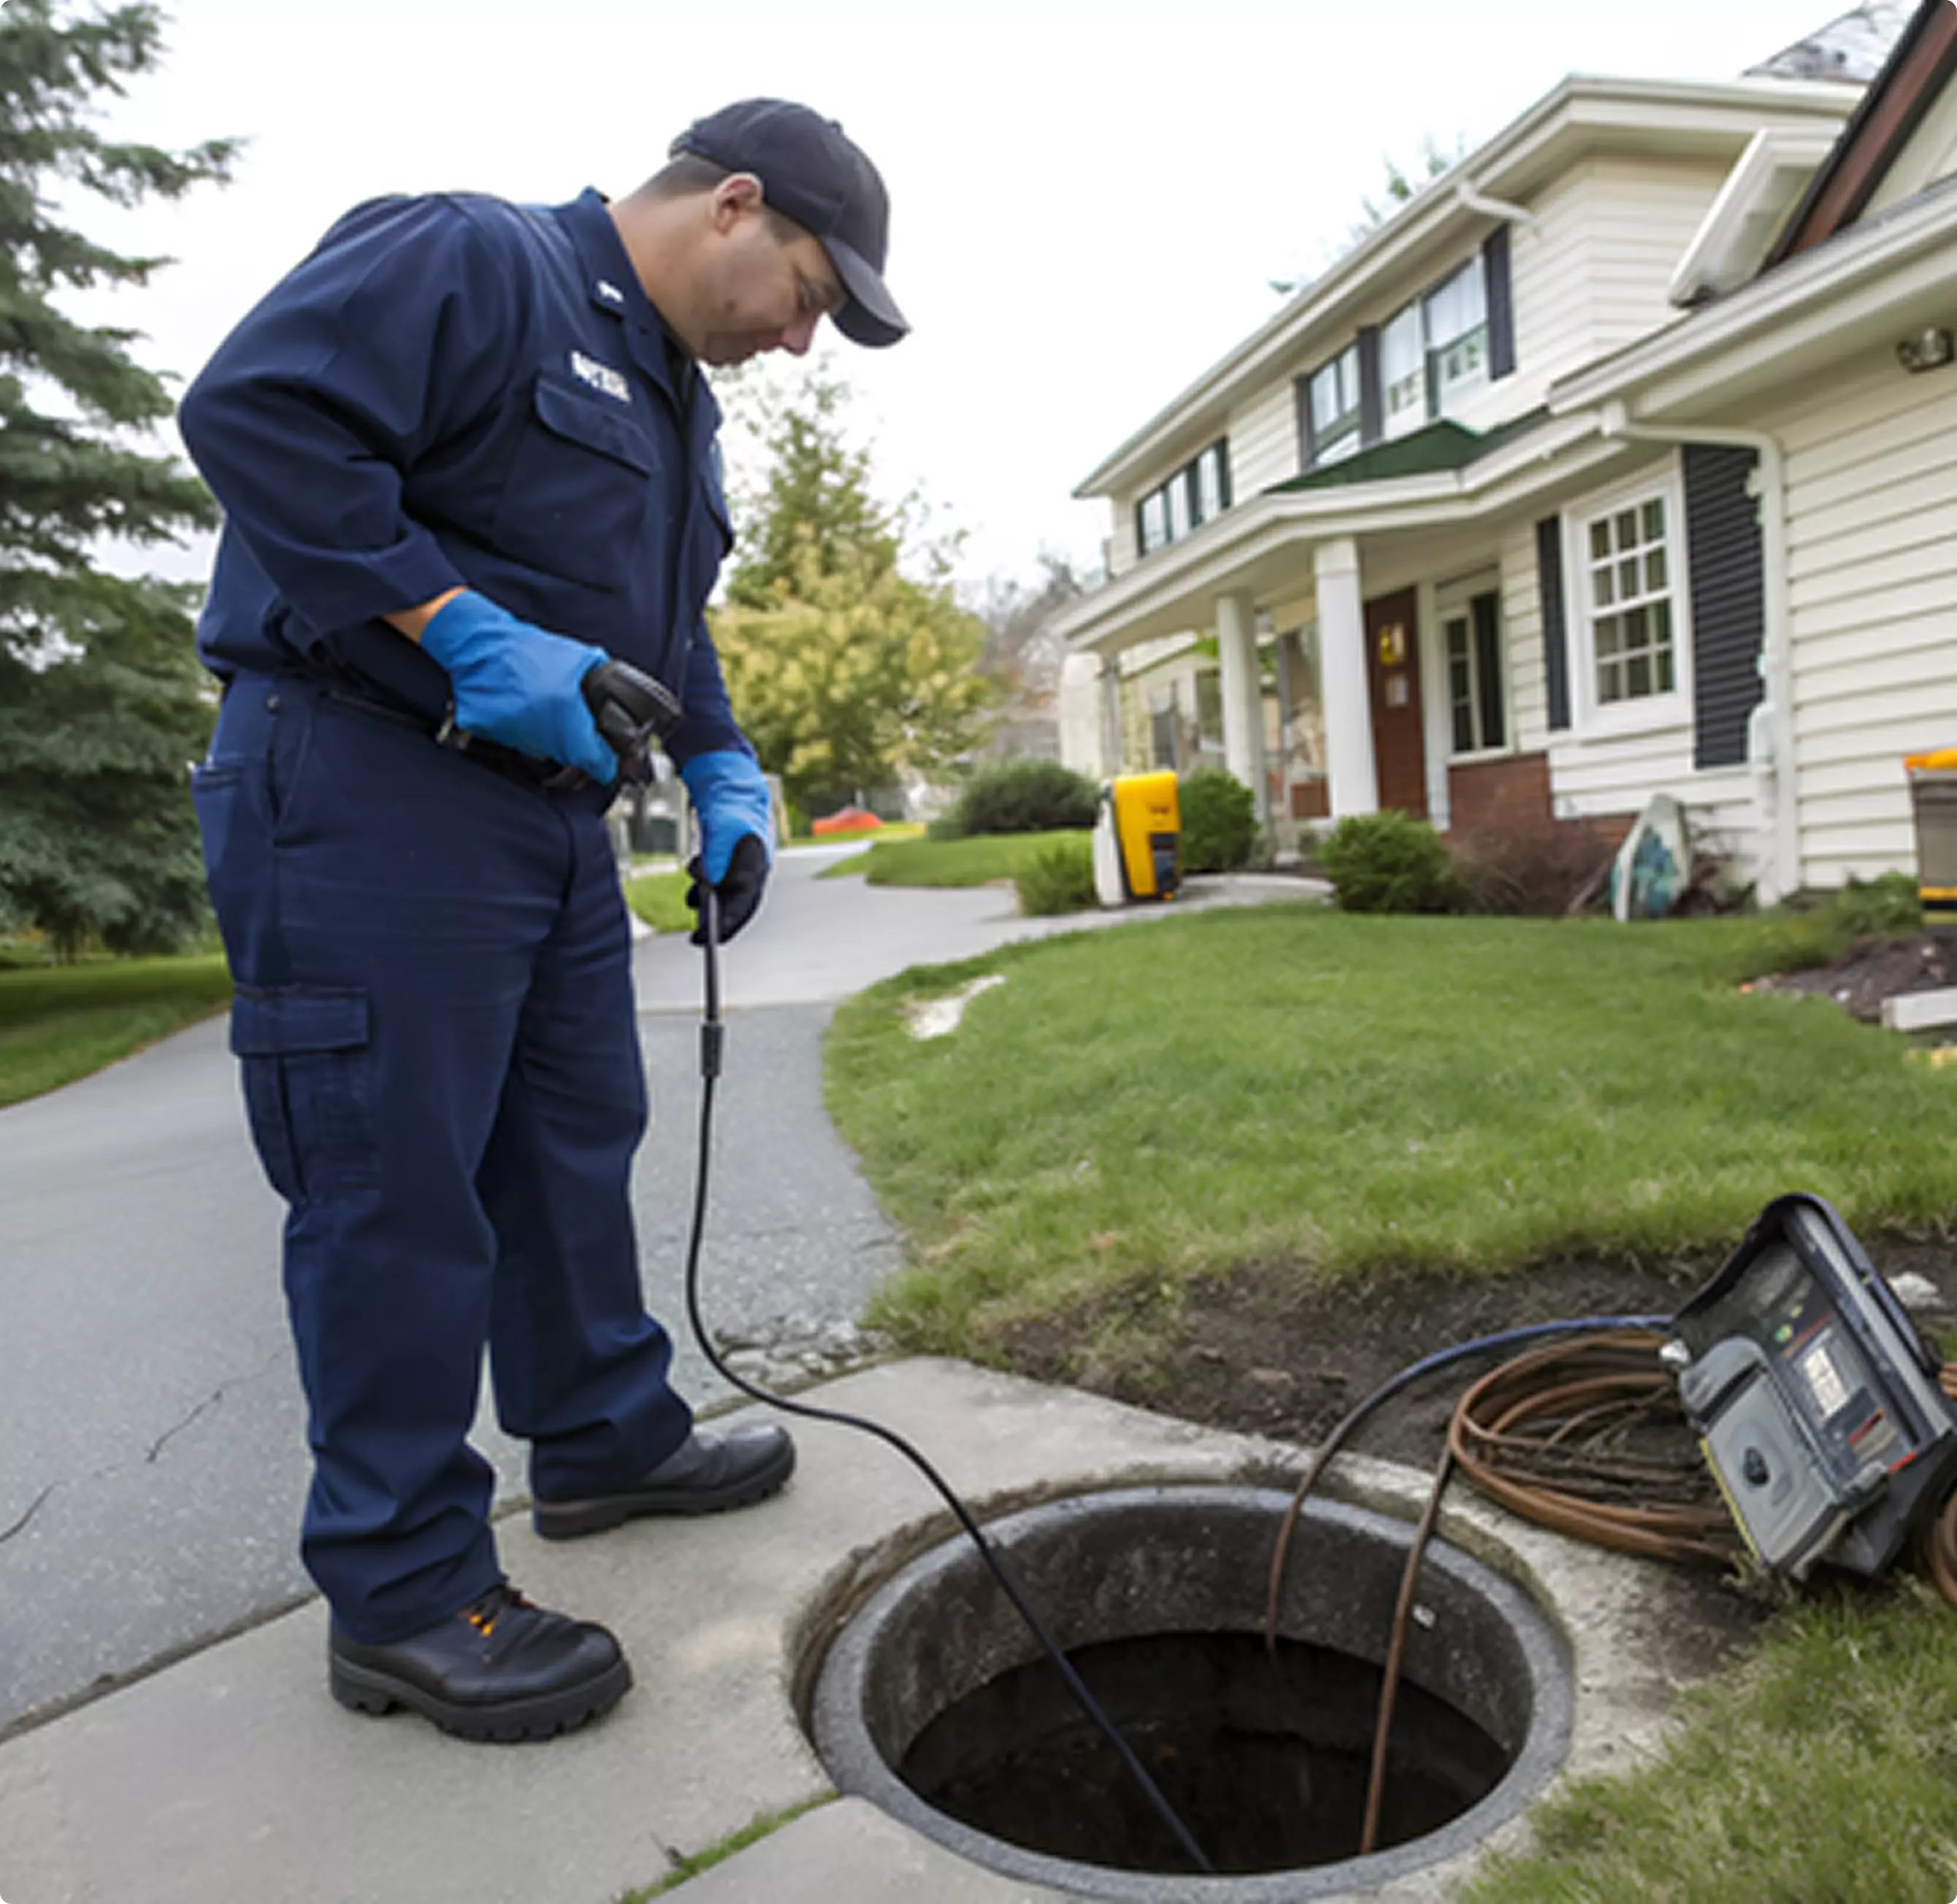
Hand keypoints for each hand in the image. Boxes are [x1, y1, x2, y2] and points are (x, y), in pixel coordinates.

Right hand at [416, 591, 615, 781]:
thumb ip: (602, 678)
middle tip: (572, 728)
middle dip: (575, 748)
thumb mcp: (577, 657)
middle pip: (567, 757)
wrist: (479, 642)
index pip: (593, 758)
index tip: (607, 765)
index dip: (604, 765)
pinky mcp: (490, 736)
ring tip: (542, 710)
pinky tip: (520, 710)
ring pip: (541, 751)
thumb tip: (619, 698)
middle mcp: (540, 727)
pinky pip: (515, 742)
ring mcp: (513, 734)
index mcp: (564, 709)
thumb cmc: (528, 648)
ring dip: (548, 739)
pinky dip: (521, 732)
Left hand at [679, 750, 773, 944]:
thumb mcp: (720, 825)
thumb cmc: (727, 801)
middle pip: (740, 904)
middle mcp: (755, 866)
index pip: (744, 901)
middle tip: (697, 937)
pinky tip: (695, 892)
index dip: (727, 923)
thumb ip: (716, 853)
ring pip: (731, 896)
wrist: (730, 780)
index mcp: (756, 860)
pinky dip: (708, 893)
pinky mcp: (733, 860)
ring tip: (694, 911)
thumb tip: (711, 883)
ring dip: (711, 907)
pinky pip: (724, 885)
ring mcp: (745, 863)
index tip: (708, 939)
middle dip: (719, 922)